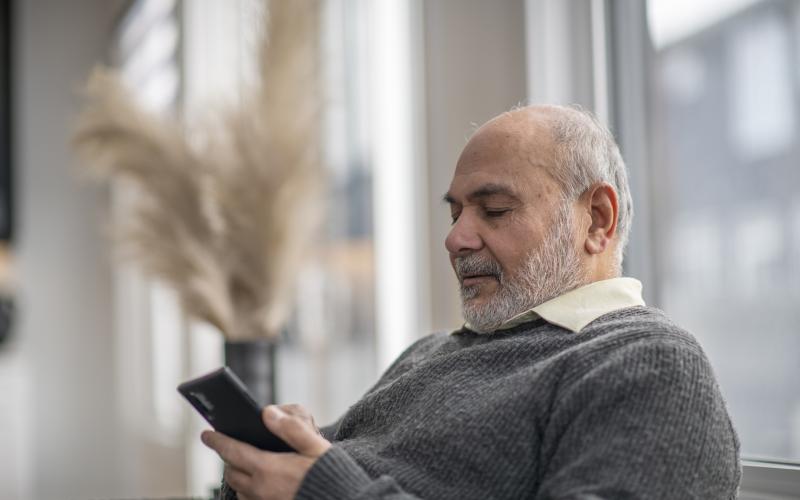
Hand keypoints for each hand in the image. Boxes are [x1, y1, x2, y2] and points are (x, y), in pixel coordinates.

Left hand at [201, 403, 331, 499]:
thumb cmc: (330, 474)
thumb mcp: (315, 446)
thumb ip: (291, 428)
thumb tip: (267, 412)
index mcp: (268, 469)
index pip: (232, 452)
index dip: (217, 441)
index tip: (206, 433)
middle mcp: (261, 490)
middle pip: (232, 472)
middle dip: (228, 458)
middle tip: (231, 445)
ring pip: (239, 489)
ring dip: (238, 475)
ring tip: (245, 463)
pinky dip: (249, 490)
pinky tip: (260, 482)